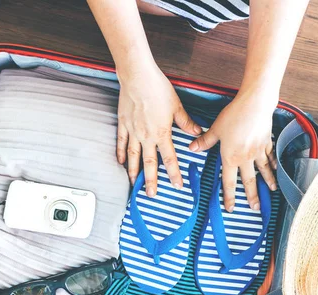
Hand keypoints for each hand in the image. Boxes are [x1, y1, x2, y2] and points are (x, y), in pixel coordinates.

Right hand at [116, 63, 201, 196]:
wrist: (137, 77)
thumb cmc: (158, 89)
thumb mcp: (176, 106)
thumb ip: (186, 122)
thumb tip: (197, 132)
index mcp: (162, 133)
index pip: (170, 158)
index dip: (174, 174)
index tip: (177, 186)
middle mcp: (146, 136)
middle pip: (149, 163)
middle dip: (151, 181)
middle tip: (151, 195)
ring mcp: (132, 132)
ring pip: (132, 157)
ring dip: (133, 172)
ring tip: (133, 184)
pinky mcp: (123, 124)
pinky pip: (121, 143)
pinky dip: (120, 154)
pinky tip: (120, 163)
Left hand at [190, 91, 277, 210]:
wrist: (255, 105)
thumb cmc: (234, 116)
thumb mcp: (215, 129)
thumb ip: (205, 141)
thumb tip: (192, 148)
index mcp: (231, 158)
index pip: (229, 182)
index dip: (229, 196)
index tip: (231, 208)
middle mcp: (246, 158)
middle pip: (249, 181)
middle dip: (251, 196)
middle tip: (255, 208)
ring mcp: (258, 151)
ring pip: (263, 171)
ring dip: (267, 182)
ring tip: (271, 192)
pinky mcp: (267, 142)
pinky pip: (270, 157)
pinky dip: (274, 164)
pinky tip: (277, 170)